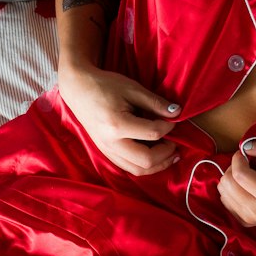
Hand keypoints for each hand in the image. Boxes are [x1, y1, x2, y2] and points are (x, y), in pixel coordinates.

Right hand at [58, 64, 179, 175]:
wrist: (78, 90)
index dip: (168, 127)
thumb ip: (155, 103)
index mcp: (117, 124)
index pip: (152, 133)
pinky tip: (155, 156)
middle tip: (175, 143)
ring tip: (170, 155)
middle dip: (166, 154)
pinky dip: (145, 165)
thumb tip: (177, 113)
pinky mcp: (106, 152)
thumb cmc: (105, 85)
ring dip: (158, 165)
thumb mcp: (132, 89)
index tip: (173, 120)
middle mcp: (111, 142)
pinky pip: (129, 167)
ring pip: (137, 170)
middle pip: (145, 161)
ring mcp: (107, 150)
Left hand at [217, 139, 255, 226]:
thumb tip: (245, 148)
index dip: (237, 159)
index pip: (239, 175)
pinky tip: (245, 187)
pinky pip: (225, 200)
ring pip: (223, 192)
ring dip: (231, 178)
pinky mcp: (245, 222)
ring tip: (248, 176)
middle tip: (247, 164)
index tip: (245, 153)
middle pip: (227, 184)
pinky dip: (231, 189)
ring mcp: (250, 219)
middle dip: (233, 168)